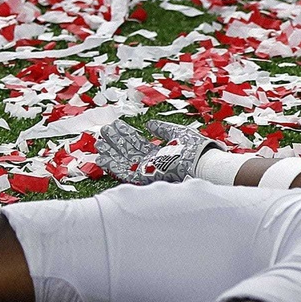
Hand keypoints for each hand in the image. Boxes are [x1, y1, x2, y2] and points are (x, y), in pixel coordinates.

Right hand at [95, 118, 211, 184]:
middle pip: (128, 151)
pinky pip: (124, 173)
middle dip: (115, 141)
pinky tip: (101, 157)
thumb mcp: (176, 133)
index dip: (126, 133)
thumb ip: (161, 129)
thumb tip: (148, 124)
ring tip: (98, 142)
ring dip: (110, 152)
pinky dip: (111, 166)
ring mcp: (147, 170)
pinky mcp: (144, 177)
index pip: (138, 143)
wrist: (202, 161)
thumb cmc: (194, 148)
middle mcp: (151, 162)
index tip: (115, 124)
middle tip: (103, 130)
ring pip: (123, 161)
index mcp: (159, 153)